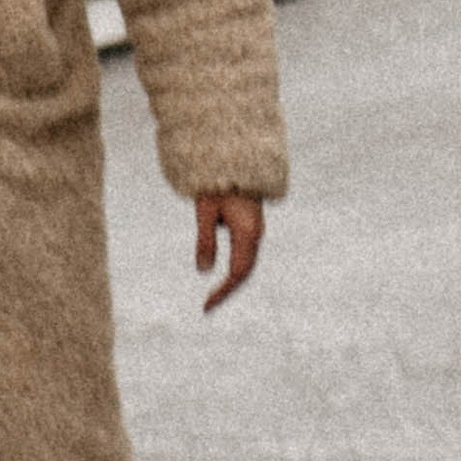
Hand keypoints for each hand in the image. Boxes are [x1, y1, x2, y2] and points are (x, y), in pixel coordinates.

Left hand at [194, 190, 264, 314]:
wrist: (237, 154)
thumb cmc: (218, 179)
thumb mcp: (205, 209)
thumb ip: (205, 240)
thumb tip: (203, 271)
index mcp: (247, 232)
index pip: (237, 273)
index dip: (223, 292)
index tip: (206, 306)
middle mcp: (256, 233)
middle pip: (245, 271)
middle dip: (227, 289)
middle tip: (208, 305)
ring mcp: (256, 228)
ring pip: (247, 262)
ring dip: (231, 278)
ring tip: (214, 294)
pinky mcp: (252, 223)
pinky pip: (246, 252)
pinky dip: (234, 264)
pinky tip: (221, 270)